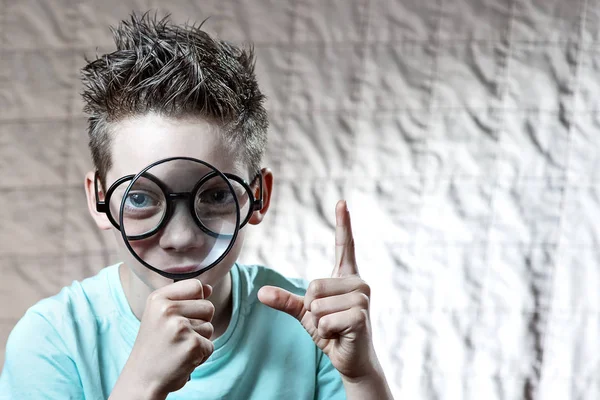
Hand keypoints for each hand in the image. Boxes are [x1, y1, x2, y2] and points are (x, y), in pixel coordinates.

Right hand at [113, 279, 214, 398]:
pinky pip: (210, 345)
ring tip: (178, 347)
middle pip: (208, 307)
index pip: (196, 286)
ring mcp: (180, 328)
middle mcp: (167, 310)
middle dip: (200, 322)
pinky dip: (201, 355)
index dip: (196, 300)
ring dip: (199, 340)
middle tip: (178, 336)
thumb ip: (185, 298)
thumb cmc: (155, 346)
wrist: (142, 379)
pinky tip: (183, 359)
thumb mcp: (161, 315)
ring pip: (210, 327)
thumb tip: (209, 288)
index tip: (181, 314)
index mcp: (158, 299)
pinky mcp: (192, 345)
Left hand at [258, 200, 376, 379]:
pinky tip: (339, 335)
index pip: (344, 246)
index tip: (341, 201)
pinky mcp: (360, 315)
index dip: (343, 223)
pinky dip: (324, 332)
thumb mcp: (306, 314)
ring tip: (335, 327)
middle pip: (312, 285)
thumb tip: (260, 293)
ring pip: (315, 303)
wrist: (352, 361)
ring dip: (318, 322)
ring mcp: (362, 298)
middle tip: (328, 320)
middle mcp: (358, 282)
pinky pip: (323, 319)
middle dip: (311, 309)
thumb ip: (286, 300)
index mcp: (346, 277)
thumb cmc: (332, 333)